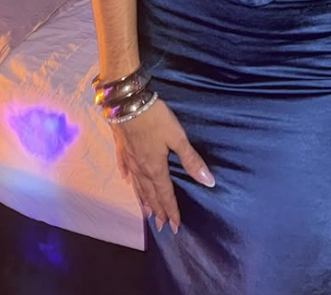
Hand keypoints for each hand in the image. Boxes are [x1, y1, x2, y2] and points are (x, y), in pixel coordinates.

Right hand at [112, 97, 214, 233]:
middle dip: (157, 210)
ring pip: (137, 186)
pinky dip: (129, 179)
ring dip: (143, 200)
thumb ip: (191, 160)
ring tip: (147, 213)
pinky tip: (128, 182)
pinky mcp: (121, 148)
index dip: (171, 210)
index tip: (175, 226)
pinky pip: (125, 169)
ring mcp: (129, 159)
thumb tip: (209, 182)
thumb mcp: (177, 137)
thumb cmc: (155, 118)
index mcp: (155, 168)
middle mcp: (141, 168)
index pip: (165, 194)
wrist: (126, 103)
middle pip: (150, 194)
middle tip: (161, 226)